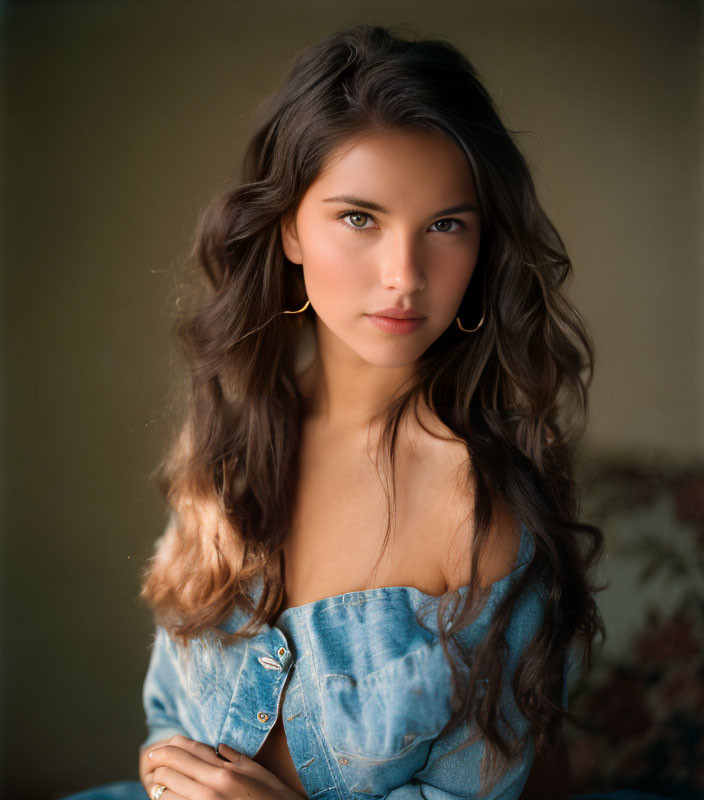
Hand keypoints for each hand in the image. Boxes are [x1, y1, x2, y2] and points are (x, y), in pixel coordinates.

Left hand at [141, 734, 306, 799]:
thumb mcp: (256, 771)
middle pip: (170, 769)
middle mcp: (211, 788)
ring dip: (159, 785)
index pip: (184, 752)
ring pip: (166, 792)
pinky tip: (170, 798)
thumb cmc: (273, 797)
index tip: (155, 749)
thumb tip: (218, 747)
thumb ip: (234, 757)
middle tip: (151, 763)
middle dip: (157, 765)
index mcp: (223, 771)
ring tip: (158, 782)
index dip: (165, 749)